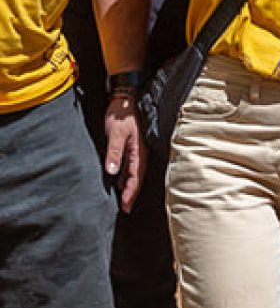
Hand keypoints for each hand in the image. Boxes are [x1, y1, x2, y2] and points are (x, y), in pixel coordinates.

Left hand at [104, 98, 146, 212]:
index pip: (135, 178)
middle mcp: (139, 154)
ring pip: (134, 173)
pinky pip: (129, 166)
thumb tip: (112, 172)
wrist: (124, 99)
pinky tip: (118, 180)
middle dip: (131, 194)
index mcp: (138, 153)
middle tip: (125, 208)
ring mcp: (136, 150)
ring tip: (122, 198)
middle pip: (137, 178)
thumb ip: (114, 153)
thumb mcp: (116, 134)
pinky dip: (125, 176)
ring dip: (128, 186)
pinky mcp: (131, 146)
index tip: (125, 207)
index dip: (131, 194)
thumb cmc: (121, 115)